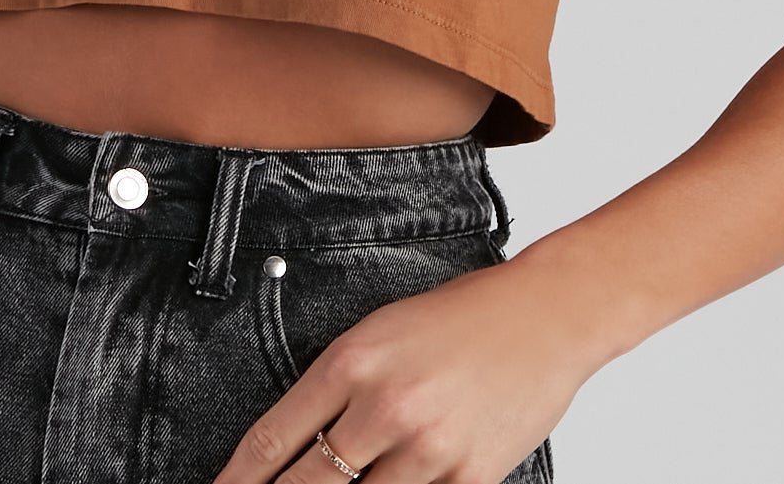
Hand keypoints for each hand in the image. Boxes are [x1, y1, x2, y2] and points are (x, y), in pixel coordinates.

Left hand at [212, 251, 588, 483]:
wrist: (545, 316)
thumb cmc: (462, 317)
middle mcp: (385, 408)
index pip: (275, 437)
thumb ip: (337, 386)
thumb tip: (295, 444)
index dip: (238, 480)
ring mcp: (427, 450)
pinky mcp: (468, 480)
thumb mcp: (381, 332)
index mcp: (354, 361)